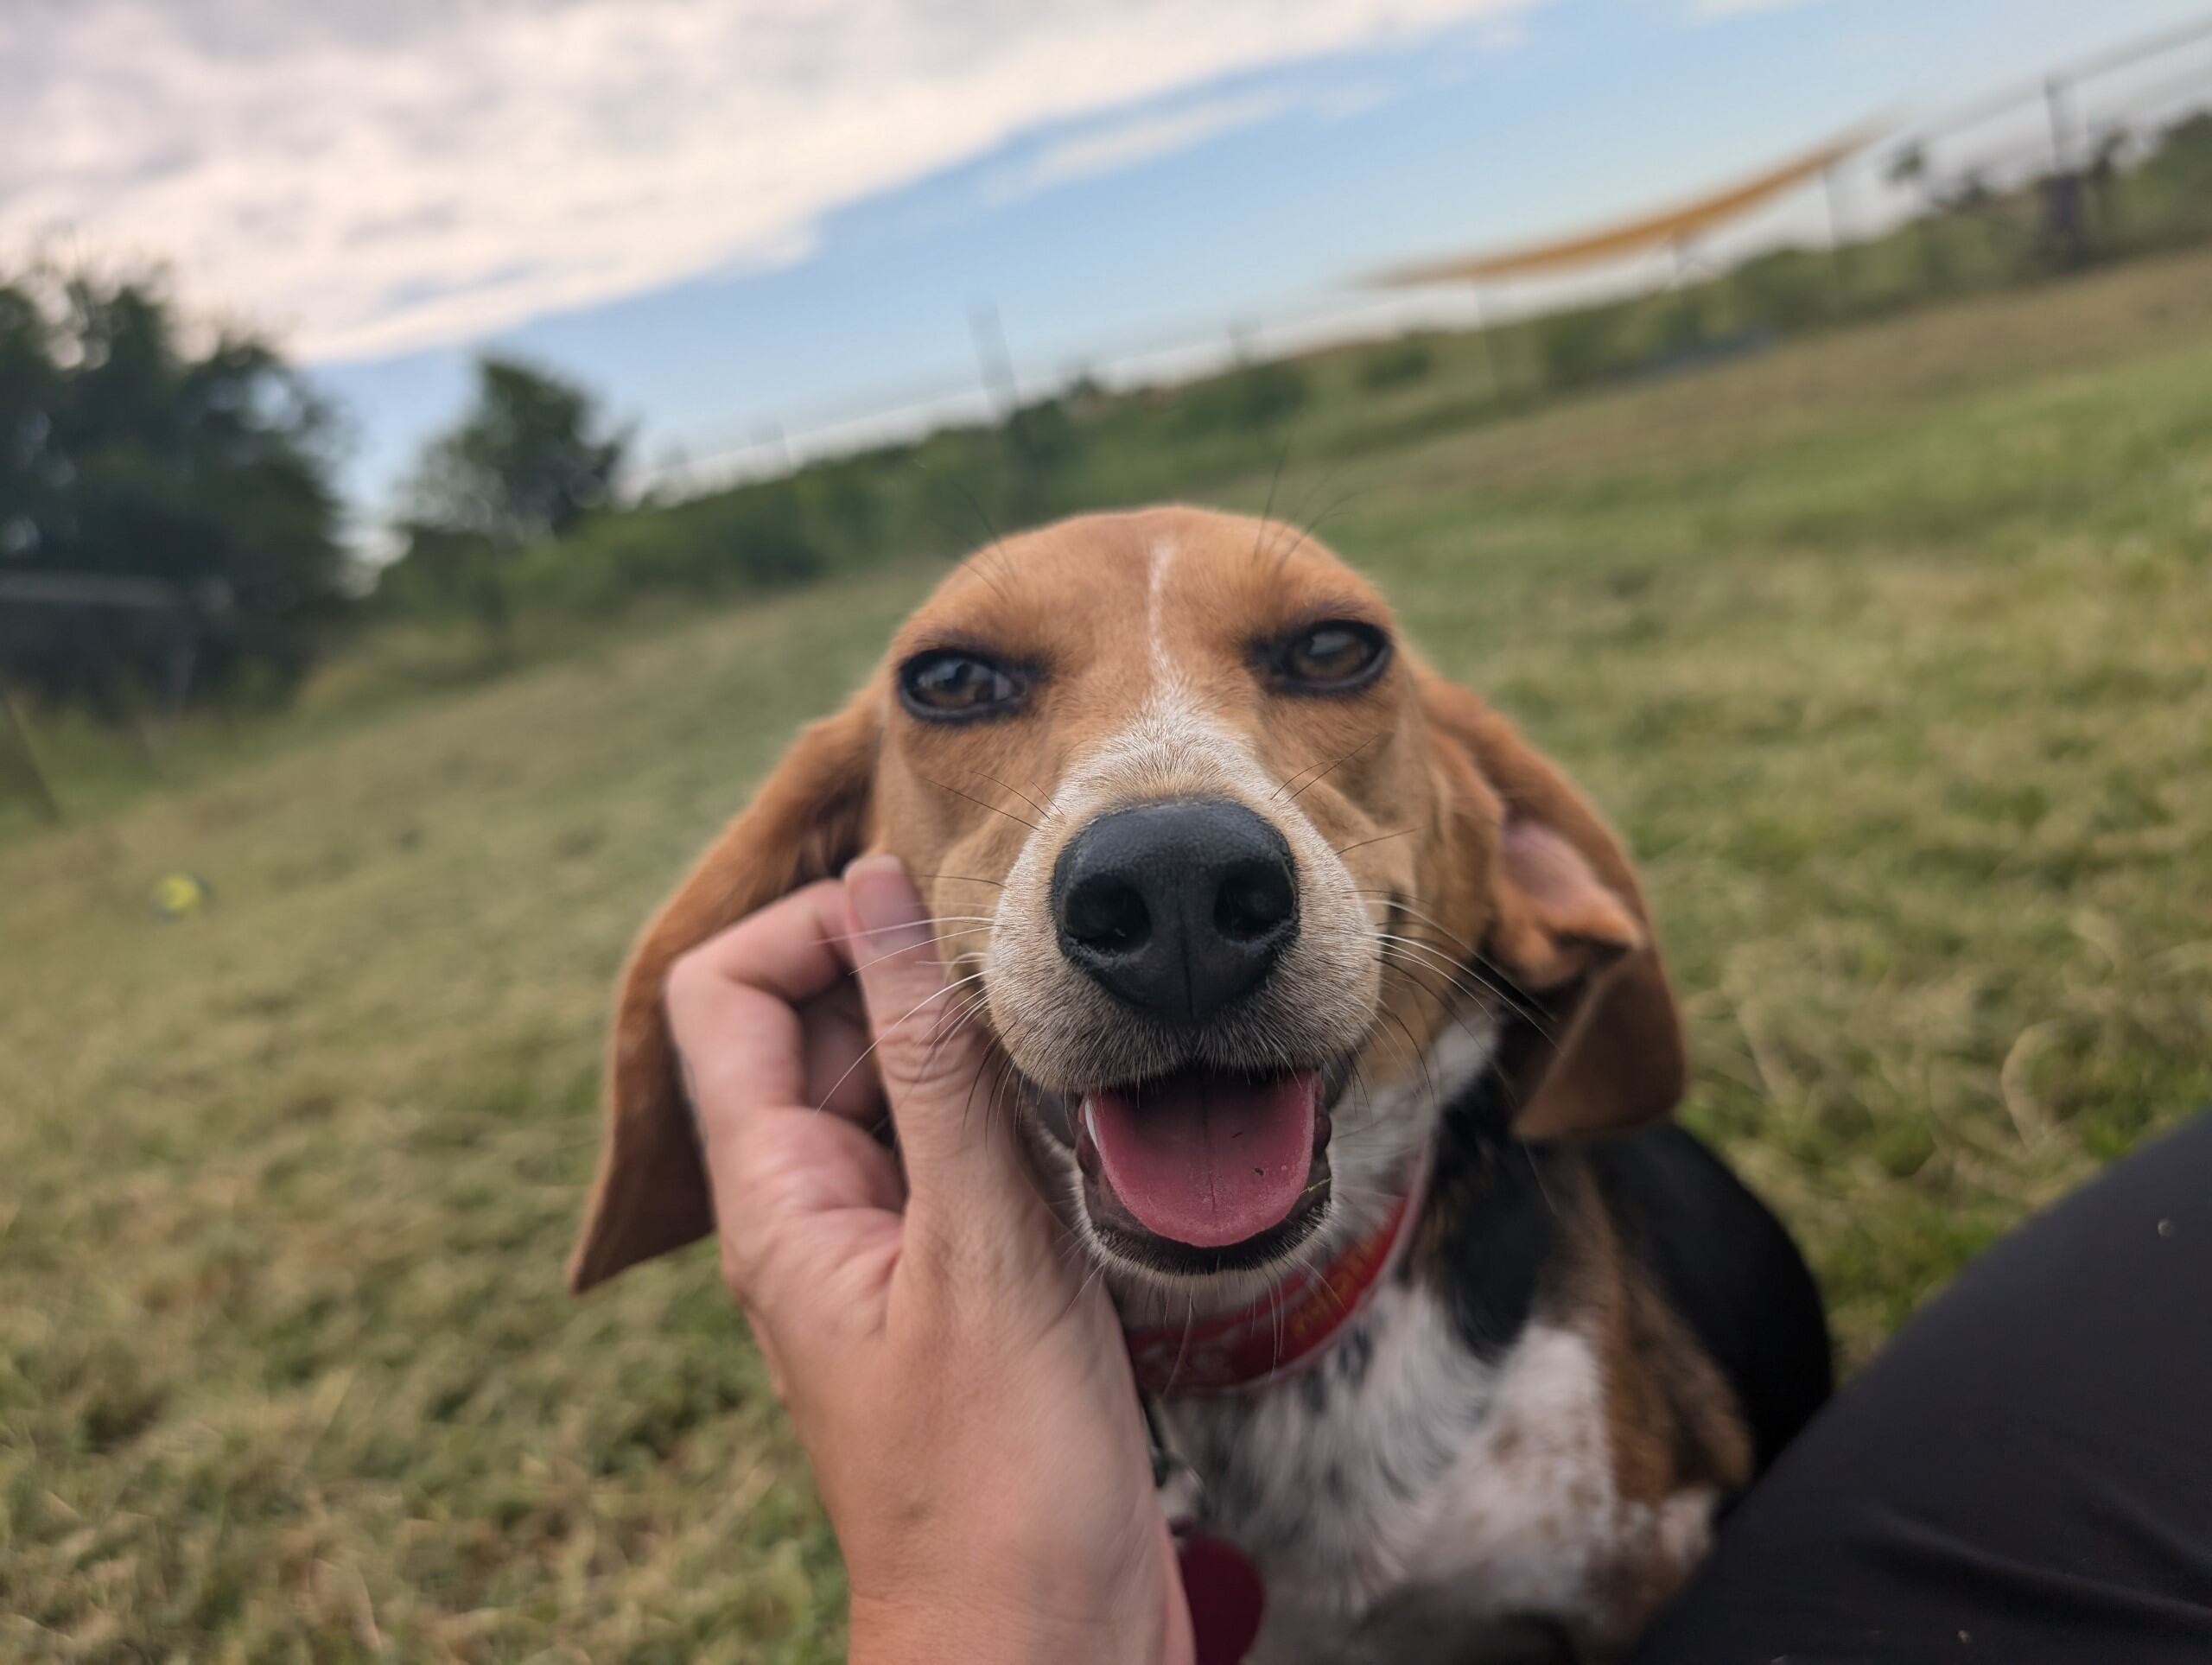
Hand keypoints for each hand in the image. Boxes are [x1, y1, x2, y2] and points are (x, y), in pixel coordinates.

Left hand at [668, 855, 1192, 1664]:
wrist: (1044, 1652)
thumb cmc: (1002, 1480)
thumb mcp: (977, 1247)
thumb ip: (931, 1062)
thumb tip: (882, 890)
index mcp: (775, 1199)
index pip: (718, 992)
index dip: (805, 925)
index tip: (924, 912)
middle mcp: (812, 1211)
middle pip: (810, 1024)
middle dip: (903, 969)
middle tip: (1030, 958)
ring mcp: (885, 1247)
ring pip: (895, 1084)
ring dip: (971, 1041)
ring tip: (1072, 1034)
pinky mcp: (958, 1283)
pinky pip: (959, 1152)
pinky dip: (1013, 1110)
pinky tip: (1093, 1114)